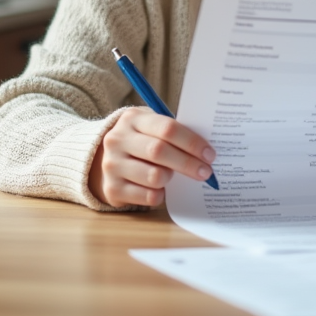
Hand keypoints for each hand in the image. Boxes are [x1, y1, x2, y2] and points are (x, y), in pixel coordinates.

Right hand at [89, 107, 216, 207]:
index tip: (209, 154)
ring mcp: (112, 165)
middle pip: (159, 151)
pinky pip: (148, 196)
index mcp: (132, 119)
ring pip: (154, 176)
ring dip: (170, 178)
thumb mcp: (151, 127)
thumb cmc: (141, 141)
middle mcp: (117, 140)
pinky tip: (159, 188)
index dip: (192, 142)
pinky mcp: (112, 189)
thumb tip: (205, 151)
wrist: (106, 159)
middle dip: (188, 163)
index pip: (167, 128)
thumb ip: (172, 133)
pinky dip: (160, 194)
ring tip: (172, 176)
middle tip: (206, 172)